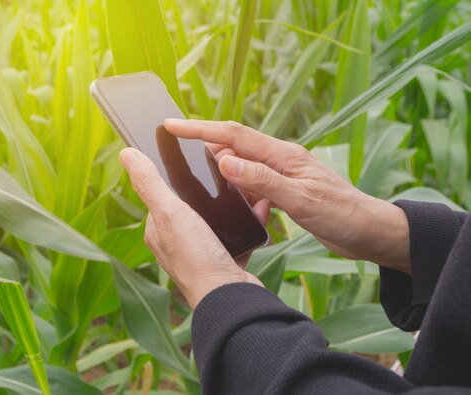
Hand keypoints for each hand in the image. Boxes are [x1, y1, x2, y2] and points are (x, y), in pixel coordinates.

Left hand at [119, 147, 262, 309]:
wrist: (230, 296)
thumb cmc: (196, 257)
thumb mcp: (169, 212)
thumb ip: (149, 182)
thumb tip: (126, 153)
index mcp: (158, 231)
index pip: (162, 194)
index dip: (175, 176)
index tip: (193, 158)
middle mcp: (176, 243)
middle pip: (191, 205)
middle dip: (208, 188)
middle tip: (225, 170)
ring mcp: (202, 253)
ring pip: (216, 219)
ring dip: (230, 204)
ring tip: (243, 186)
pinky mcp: (225, 260)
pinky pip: (236, 234)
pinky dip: (246, 222)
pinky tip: (257, 210)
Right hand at [164, 119, 410, 273]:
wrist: (371, 233)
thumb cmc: (343, 215)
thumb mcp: (300, 199)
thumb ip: (261, 180)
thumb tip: (224, 160)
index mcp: (283, 155)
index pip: (233, 135)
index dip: (200, 129)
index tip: (172, 124)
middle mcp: (281, 159)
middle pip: (234, 143)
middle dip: (203, 140)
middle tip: (174, 142)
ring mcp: (283, 174)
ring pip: (242, 164)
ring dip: (220, 166)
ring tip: (197, 173)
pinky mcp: (286, 190)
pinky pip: (253, 183)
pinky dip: (238, 187)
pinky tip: (233, 199)